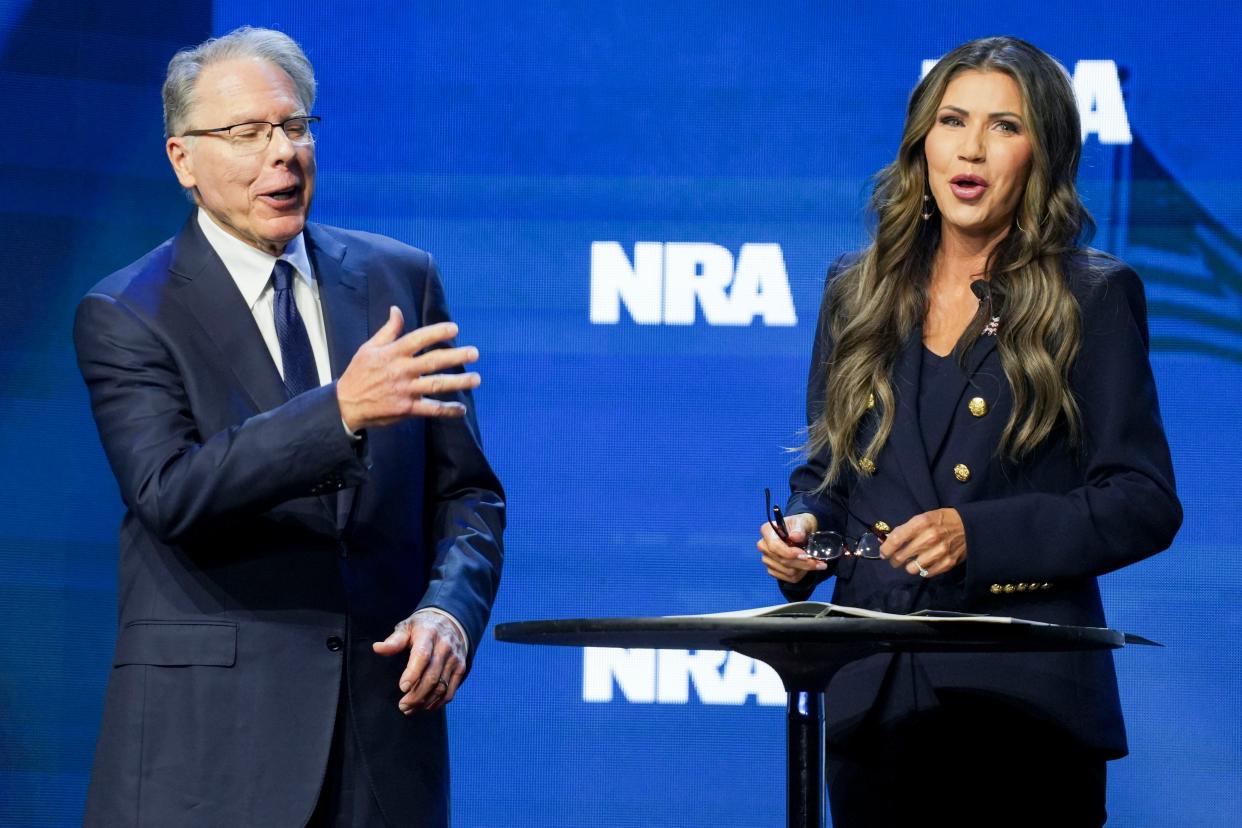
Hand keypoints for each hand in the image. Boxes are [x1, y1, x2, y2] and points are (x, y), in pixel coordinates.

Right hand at [337, 306, 480, 430]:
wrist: (345, 404)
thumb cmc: (358, 373)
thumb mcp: (368, 348)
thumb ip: (388, 330)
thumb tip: (396, 310)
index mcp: (392, 354)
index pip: (418, 339)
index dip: (437, 333)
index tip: (455, 329)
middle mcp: (401, 371)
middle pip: (433, 362)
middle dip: (455, 357)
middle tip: (474, 353)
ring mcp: (405, 391)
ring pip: (436, 385)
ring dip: (458, 382)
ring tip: (476, 378)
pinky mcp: (407, 409)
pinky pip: (431, 410)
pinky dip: (447, 410)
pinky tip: (462, 410)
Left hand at [372, 611, 467, 713]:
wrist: (451, 622)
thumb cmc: (422, 628)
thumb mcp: (407, 628)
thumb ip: (394, 641)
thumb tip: (377, 648)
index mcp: (428, 635)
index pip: (422, 656)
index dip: (413, 674)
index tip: (402, 688)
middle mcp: (444, 647)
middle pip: (432, 677)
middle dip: (416, 695)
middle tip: (402, 706)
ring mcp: (454, 659)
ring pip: (441, 687)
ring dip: (425, 702)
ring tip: (410, 709)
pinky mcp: (460, 668)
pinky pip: (450, 690)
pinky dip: (438, 702)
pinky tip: (425, 706)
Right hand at [757, 512, 821, 583]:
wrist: (801, 533)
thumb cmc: (799, 526)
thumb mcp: (801, 522)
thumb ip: (799, 529)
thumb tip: (795, 536)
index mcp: (767, 531)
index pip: (774, 546)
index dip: (789, 553)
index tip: (805, 555)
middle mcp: (763, 546)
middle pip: (782, 561)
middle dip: (803, 563)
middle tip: (819, 562)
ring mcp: (767, 559)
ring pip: (787, 572)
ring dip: (804, 569)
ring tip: (814, 563)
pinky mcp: (772, 569)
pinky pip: (788, 578)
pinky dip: (800, 575)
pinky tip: (806, 567)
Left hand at [880, 507, 966, 578]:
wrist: (969, 526)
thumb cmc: (942, 520)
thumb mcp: (923, 517)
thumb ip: (906, 529)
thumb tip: (888, 541)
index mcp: (921, 523)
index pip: (896, 540)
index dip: (886, 549)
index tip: (883, 553)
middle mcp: (929, 538)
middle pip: (901, 557)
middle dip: (894, 560)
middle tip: (895, 559)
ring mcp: (939, 552)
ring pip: (911, 569)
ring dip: (908, 566)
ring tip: (911, 562)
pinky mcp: (947, 563)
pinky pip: (926, 573)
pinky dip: (922, 570)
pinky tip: (924, 564)